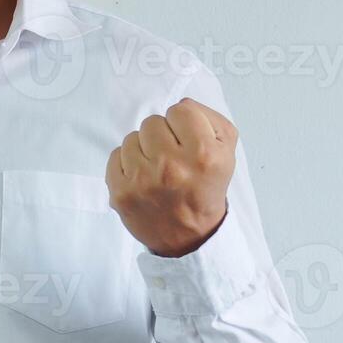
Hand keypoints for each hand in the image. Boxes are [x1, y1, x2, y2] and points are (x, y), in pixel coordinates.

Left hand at [105, 97, 236, 257]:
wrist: (189, 238)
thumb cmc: (205, 189)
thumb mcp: (227, 153)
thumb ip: (209, 119)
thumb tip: (181, 104)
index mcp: (203, 155)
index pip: (180, 110)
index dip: (184, 124)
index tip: (186, 142)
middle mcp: (172, 167)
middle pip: (153, 122)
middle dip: (162, 136)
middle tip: (172, 159)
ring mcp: (143, 180)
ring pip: (132, 137)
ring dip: (143, 150)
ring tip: (157, 170)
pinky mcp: (120, 192)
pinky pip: (116, 155)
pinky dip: (127, 164)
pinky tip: (142, 179)